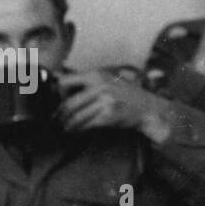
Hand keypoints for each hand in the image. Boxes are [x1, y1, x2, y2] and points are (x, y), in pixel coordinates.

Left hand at [57, 69, 171, 142]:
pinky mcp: (109, 116)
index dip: (58, 94)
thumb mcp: (108, 79)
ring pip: (77, 115)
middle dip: (60, 114)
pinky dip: (78, 129)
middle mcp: (100, 86)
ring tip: (65, 128)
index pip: (66, 82)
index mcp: (97, 74)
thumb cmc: (126, 95)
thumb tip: (59, 82)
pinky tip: (76, 130)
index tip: (59, 102)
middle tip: (57, 120)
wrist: (147, 108)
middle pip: (69, 102)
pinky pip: (87, 124)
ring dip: (68, 124)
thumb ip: (87, 80)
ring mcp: (105, 101)